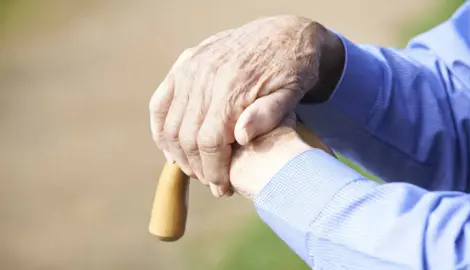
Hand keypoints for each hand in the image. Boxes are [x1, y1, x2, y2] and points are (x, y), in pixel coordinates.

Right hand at [149, 15, 337, 196]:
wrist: (285, 34)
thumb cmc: (293, 70)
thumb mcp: (292, 93)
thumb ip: (268, 114)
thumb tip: (240, 136)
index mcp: (232, 89)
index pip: (208, 142)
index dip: (212, 170)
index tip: (222, 187)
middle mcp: (205, 77)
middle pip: (186, 137)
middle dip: (197, 167)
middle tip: (211, 182)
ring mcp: (191, 69)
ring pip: (170, 124)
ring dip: (177, 153)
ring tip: (194, 169)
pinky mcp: (184, 64)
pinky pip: (160, 102)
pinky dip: (160, 128)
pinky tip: (169, 147)